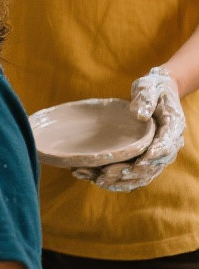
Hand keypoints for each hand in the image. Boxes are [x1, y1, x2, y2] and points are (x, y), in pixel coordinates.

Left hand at [74, 67, 185, 191]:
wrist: (158, 92)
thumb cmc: (153, 88)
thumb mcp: (149, 88)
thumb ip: (145, 99)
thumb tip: (140, 115)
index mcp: (173, 128)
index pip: (166, 146)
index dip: (152, 157)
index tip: (138, 164)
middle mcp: (168, 146)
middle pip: (152, 166)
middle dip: (129, 173)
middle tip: (105, 174)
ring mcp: (157, 154)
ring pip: (142, 175)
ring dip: (120, 181)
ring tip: (95, 179)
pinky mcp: (146, 157)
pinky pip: (135, 174)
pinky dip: (118, 180)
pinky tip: (97, 180)